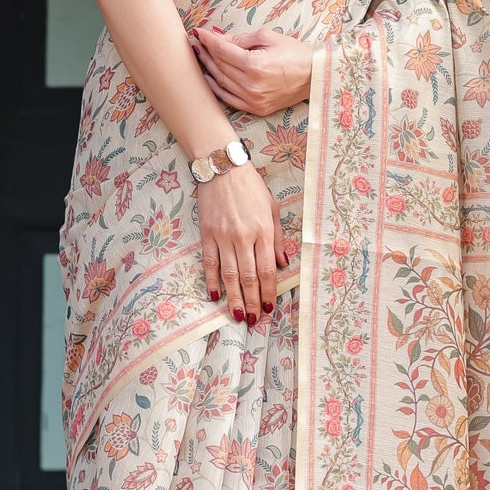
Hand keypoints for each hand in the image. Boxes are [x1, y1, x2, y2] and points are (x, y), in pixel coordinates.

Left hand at [189, 26, 313, 116]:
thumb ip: (240, 39)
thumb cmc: (294, 53)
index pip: (222, 50)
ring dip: (208, 68)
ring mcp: (253, 99)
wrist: (314, 76)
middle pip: (219, 66)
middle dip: (206, 52)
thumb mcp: (268, 37)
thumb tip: (218, 38)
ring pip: (220, 82)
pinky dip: (216, 88)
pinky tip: (209, 77)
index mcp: (255, 64)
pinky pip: (229, 99)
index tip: (199, 32)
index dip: (209, 40)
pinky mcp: (256, 108)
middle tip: (198, 42)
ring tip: (201, 56)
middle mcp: (251, 85)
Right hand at [196, 161, 289, 326]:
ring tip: (237, 316)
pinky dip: (211, 281)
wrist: (223, 168)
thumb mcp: (272, 208)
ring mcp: (223, 237)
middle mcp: (243, 237)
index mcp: (263, 231)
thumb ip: (278, 237)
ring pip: (229, 275)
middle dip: (252, 301)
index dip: (269, 291)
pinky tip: (215, 296)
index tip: (270, 308)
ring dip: (233, 298)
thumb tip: (283, 262)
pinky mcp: (207, 234)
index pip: (267, 269)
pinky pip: (209, 263)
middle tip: (253, 320)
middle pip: (248, 277)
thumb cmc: (251, 187)